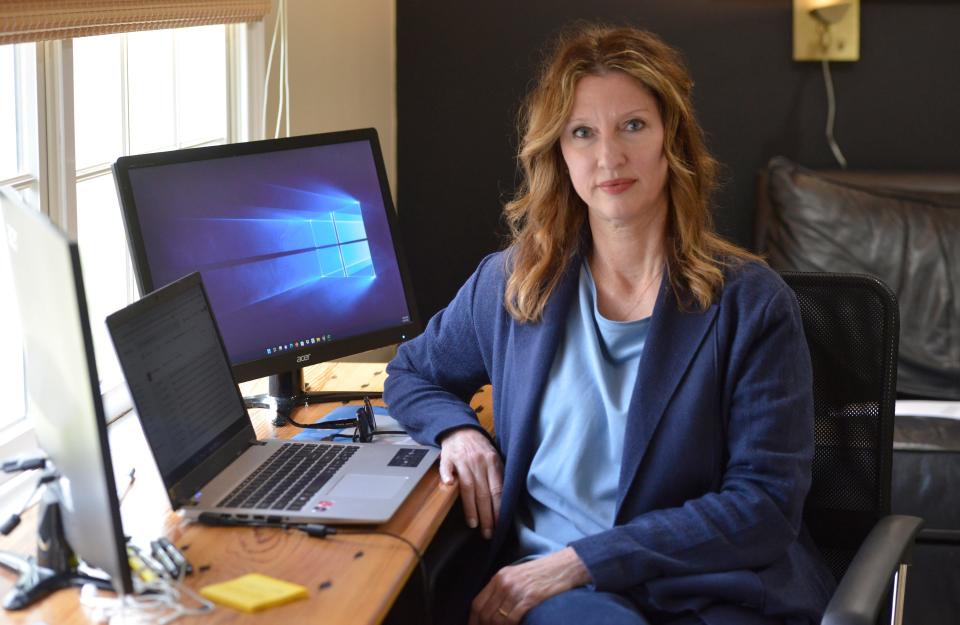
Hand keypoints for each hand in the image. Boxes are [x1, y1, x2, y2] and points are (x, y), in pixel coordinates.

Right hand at [438, 427, 502, 538]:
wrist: (461, 429)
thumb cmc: (479, 448)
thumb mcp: (494, 458)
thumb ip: (498, 476)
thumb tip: (505, 501)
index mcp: (493, 462)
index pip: (497, 490)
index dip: (498, 509)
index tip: (499, 525)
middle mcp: (479, 462)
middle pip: (483, 493)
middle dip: (486, 515)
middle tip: (488, 532)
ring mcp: (463, 460)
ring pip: (468, 487)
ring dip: (470, 507)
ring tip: (473, 524)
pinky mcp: (448, 458)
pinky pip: (447, 469)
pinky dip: (447, 477)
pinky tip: (448, 487)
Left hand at [468, 547, 591, 624]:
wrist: (564, 567)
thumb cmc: (542, 573)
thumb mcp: (517, 576)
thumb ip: (503, 589)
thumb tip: (492, 610)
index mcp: (499, 577)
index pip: (477, 603)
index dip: (473, 620)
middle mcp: (504, 583)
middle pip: (484, 612)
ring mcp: (516, 590)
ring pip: (496, 618)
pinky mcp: (529, 598)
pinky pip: (511, 619)